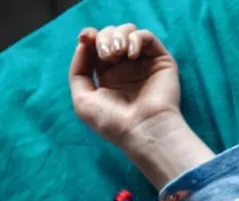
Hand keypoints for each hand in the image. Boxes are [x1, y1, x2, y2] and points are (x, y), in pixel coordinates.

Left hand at [68, 25, 213, 187]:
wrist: (143, 131)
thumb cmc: (113, 122)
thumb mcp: (83, 100)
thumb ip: (78, 70)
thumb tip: (85, 43)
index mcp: (108, 76)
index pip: (97, 46)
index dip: (90, 37)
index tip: (85, 38)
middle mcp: (127, 68)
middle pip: (110, 35)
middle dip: (103, 38)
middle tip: (107, 56)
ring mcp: (144, 64)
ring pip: (128, 31)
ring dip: (118, 36)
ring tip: (117, 54)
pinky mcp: (161, 61)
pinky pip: (147, 37)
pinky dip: (136, 39)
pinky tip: (131, 54)